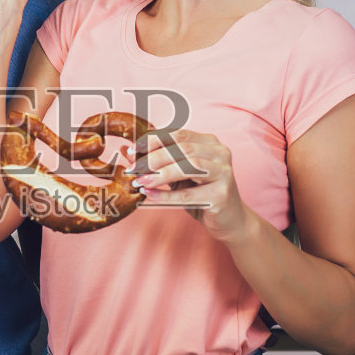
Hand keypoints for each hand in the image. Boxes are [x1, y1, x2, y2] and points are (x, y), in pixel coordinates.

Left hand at [134, 129, 253, 242]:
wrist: (230, 220)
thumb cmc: (201, 195)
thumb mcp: (177, 176)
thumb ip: (156, 162)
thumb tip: (124, 151)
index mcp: (210, 143)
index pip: (178, 134)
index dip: (153, 141)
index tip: (132, 151)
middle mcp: (220, 153)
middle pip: (182, 148)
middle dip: (153, 158)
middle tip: (133, 169)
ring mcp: (224, 173)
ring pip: (188, 166)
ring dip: (159, 174)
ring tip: (139, 181)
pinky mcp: (221, 195)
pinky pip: (188, 194)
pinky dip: (166, 195)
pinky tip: (149, 194)